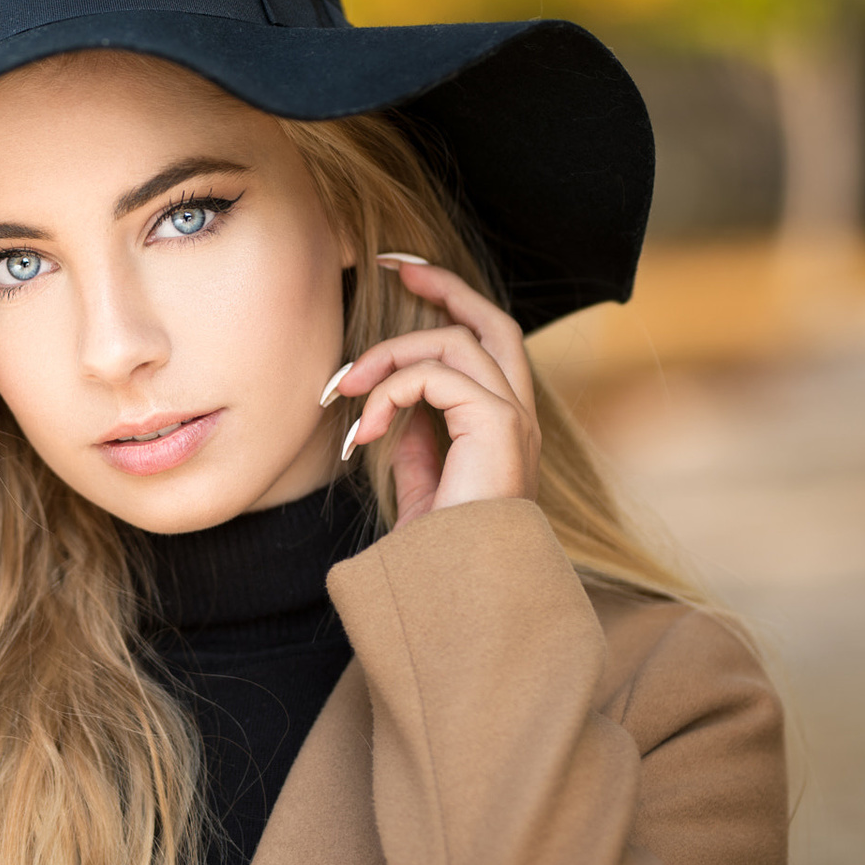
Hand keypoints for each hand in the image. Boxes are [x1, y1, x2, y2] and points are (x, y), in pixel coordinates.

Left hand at [320, 255, 540, 527]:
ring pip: (453, 344)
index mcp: (503, 426)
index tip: (404, 277)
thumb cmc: (441, 553)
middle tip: (392, 267)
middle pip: (492, 321)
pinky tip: (365, 432)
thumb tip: (394, 412)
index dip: (450, 303)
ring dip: (388, 358)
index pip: (486, 344)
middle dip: (444, 284)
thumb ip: (418, 444)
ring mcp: (514, 420)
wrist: (457, 597)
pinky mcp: (498, 426)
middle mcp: (518, 416)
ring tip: (346, 394)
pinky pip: (438, 376)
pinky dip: (391, 392)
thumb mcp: (423, 487)